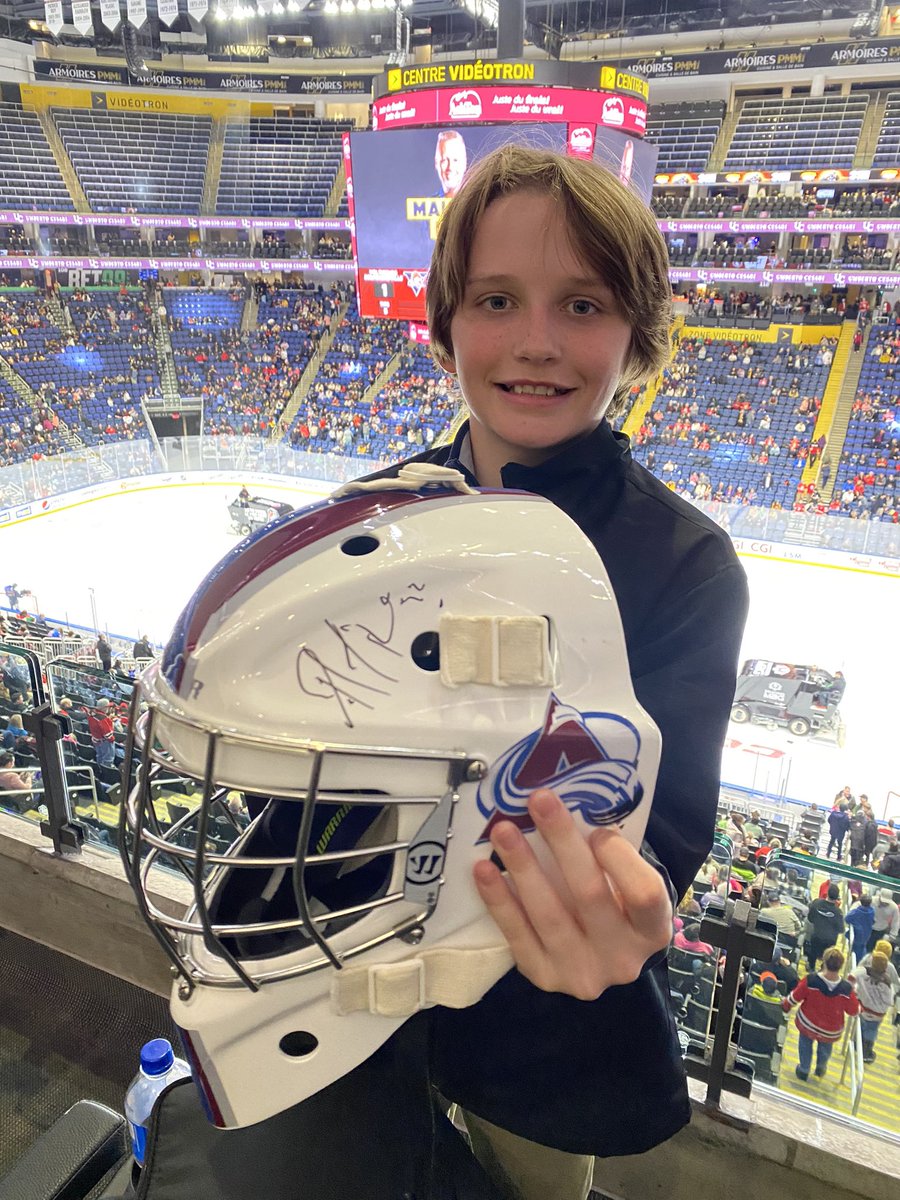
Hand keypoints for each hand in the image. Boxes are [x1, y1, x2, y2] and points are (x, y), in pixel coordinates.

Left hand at [473, 788, 672, 1001]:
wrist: (599, 956)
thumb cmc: (614, 903)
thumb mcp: (626, 884)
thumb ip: (610, 856)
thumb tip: (569, 808)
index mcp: (652, 930)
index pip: (644, 894)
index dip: (619, 858)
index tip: (596, 828)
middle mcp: (623, 958)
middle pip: (590, 895)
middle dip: (561, 843)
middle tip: (538, 800)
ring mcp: (583, 973)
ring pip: (549, 916)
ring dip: (523, 867)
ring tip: (502, 830)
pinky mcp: (545, 976)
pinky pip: (517, 936)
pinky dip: (499, 900)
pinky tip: (483, 870)